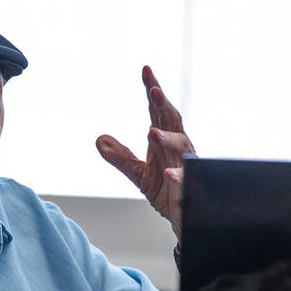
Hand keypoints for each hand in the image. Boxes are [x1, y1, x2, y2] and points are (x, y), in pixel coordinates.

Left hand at [96, 65, 194, 238]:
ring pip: (182, 148)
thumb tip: (98, 139)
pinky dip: (180, 176)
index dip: (152, 91)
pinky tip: (170, 174)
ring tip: (151, 131)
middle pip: (172, 121)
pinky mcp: (192, 190)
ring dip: (168, 139)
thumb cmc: (168, 193)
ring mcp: (187, 167)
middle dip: (163, 105)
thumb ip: (120, 157)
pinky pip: (188, 181)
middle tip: (153, 89)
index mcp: (165, 142)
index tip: (146, 69)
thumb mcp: (139, 175)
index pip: (158, 111)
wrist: (186, 221)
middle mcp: (180, 149)